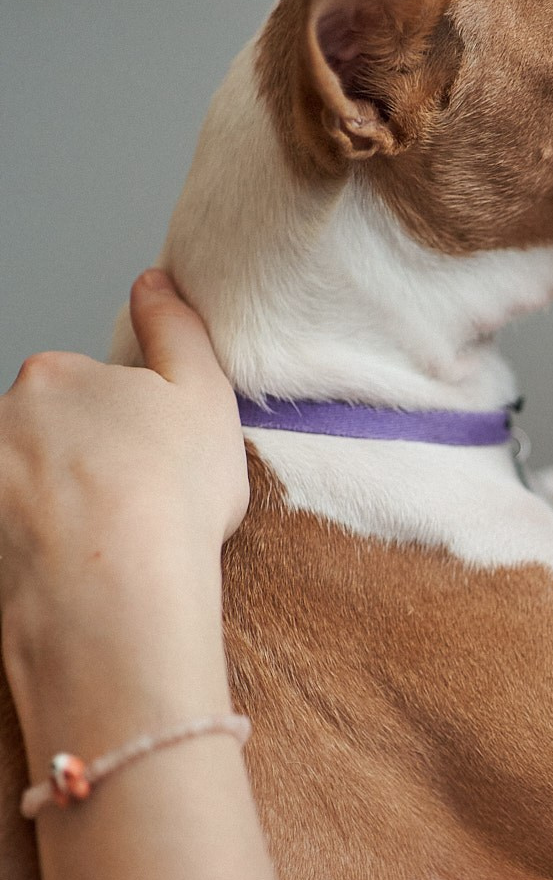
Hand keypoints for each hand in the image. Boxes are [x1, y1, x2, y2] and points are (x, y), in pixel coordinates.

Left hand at [0, 271, 248, 619]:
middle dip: (76, 470)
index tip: (149, 469)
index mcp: (54, 377)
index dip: (123, 431)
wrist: (114, 596)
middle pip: (41, 440)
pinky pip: (10, 542)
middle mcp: (1, 420)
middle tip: (129, 514)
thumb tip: (154, 283)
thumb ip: (177, 329)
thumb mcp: (205, 395)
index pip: (83, 392)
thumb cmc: (167, 499)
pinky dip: (31, 554)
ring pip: (20, 490)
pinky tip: (69, 581)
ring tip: (102, 556)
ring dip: (50, 514)